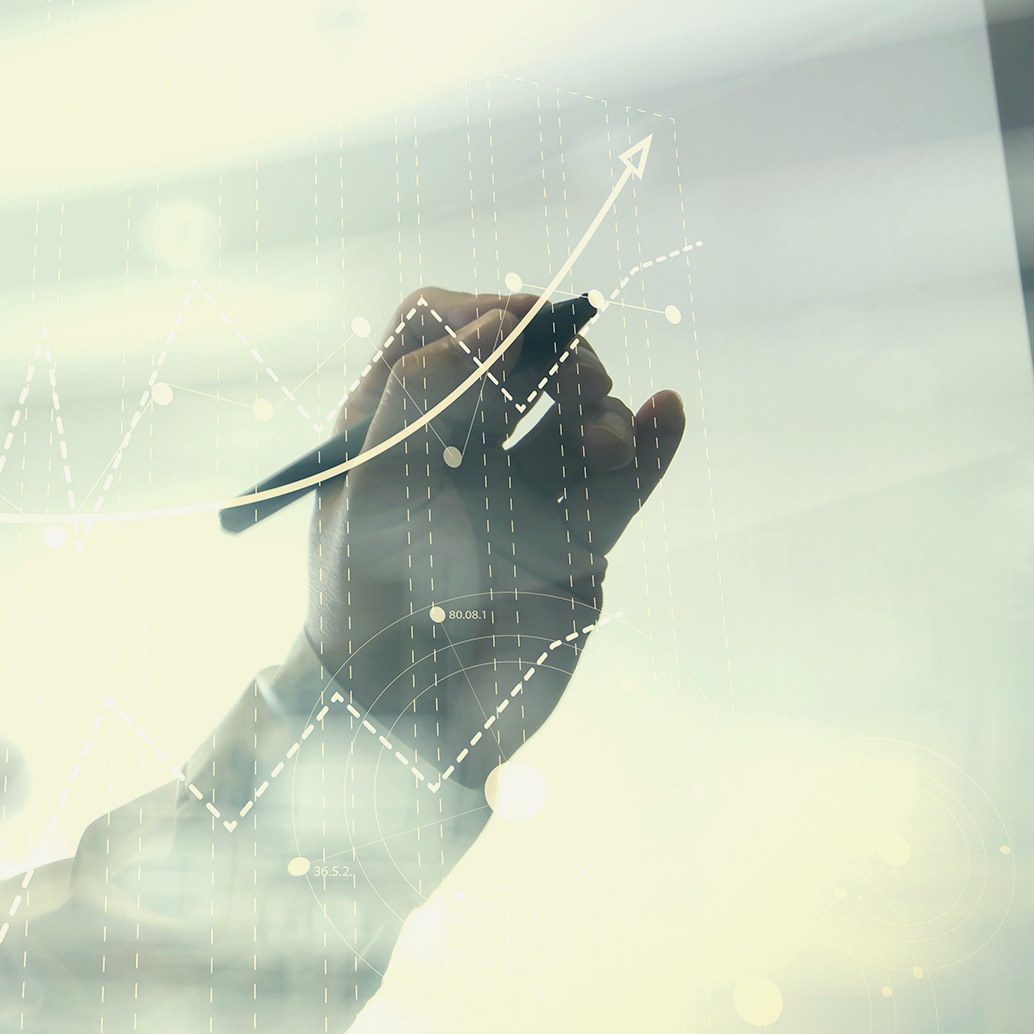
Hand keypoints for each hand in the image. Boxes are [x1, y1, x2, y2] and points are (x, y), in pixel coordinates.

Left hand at [306, 286, 683, 788]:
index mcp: (391, 420)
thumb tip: (504, 323)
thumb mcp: (374, 488)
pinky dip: (654, 442)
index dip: (480, 313)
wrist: (404, 720)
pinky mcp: (571, 540)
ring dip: (603, 407)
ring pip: (581, 414)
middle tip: (574, 378)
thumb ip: (426, 394)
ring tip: (603, 442)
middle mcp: (458, 445)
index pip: (437, 323)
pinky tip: (668, 413)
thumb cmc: (365, 604)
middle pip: (526, 355)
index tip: (514, 332)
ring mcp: (519, 490)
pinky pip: (622, 478)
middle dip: (560, 353)